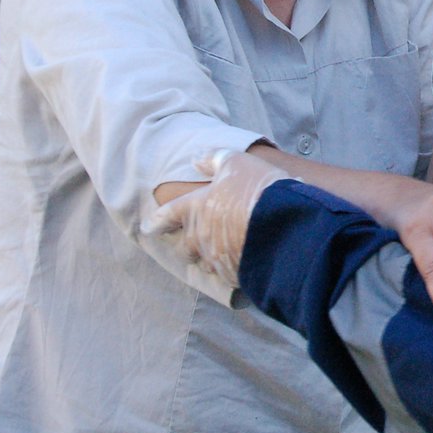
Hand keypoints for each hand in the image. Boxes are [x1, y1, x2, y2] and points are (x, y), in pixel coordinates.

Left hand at [145, 150, 288, 287]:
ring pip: (207, 263)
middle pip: (184, 248)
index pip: (167, 216)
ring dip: (211, 257)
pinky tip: (246, 261)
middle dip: (187, 246)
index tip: (148, 227)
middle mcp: (201, 237)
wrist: (283, 226)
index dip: (157, 221)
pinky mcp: (236, 275)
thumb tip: (195, 158)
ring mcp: (217, 259)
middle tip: (192, 243)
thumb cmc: (256, 190)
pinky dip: (234, 267)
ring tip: (223, 252)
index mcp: (195, 209)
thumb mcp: (236, 162)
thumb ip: (213, 159)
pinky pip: (229, 274)